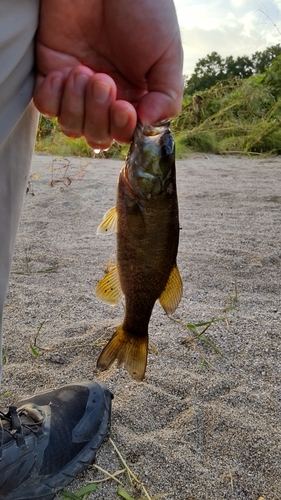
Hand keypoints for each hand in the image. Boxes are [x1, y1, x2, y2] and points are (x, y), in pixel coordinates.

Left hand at [33, 0, 182, 148]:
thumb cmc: (143, 9)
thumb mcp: (168, 54)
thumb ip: (167, 95)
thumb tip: (150, 124)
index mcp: (135, 96)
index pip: (125, 134)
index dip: (122, 130)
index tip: (125, 108)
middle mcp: (106, 97)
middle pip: (97, 136)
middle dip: (98, 116)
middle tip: (103, 79)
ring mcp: (78, 88)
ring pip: (71, 127)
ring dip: (77, 105)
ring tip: (83, 71)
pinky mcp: (52, 73)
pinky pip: (46, 107)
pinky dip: (53, 98)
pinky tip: (64, 72)